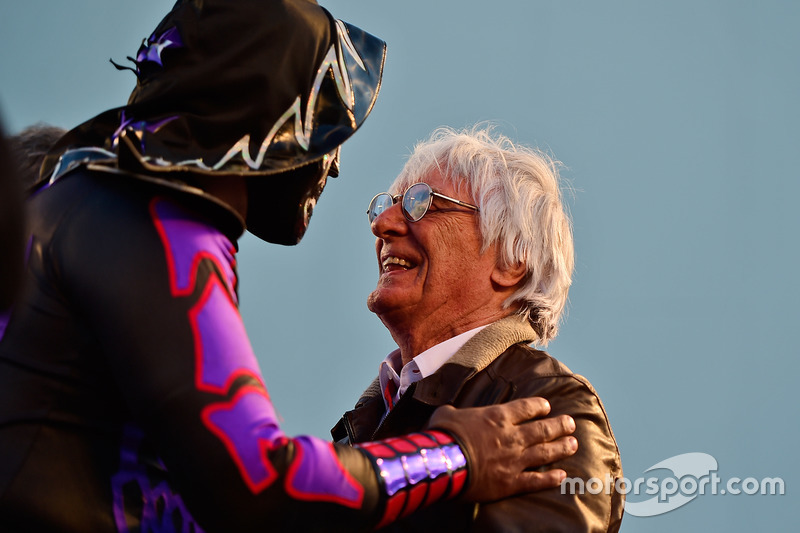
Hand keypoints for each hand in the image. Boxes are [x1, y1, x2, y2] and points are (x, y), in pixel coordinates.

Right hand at [427, 397, 576, 501]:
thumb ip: (457, 412)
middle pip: (542, 429)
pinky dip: (550, 478)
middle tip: (571, 423)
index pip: (526, 408)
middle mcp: (512, 437)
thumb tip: (452, 412)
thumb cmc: (444, 434)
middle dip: (559, 425)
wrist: (444, 462)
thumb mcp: (447, 413)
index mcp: (498, 417)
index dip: (539, 406)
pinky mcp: (511, 482)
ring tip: (574, 444)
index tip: (547, 406)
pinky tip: (562, 476)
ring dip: (561, 448)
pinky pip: (536, 480)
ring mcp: (514, 460)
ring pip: (545, 453)